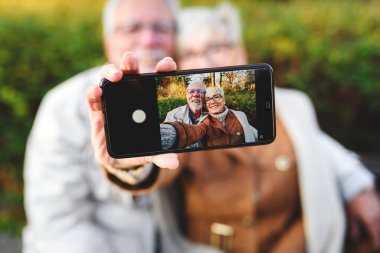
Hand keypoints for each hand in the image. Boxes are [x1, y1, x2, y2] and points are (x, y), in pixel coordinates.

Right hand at [86, 52, 178, 169]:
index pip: (156, 80)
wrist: (117, 159)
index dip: (162, 69)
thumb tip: (174, 162)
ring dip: (110, 71)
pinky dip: (93, 92)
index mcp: (148, 100)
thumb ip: (160, 155)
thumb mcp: (149, 152)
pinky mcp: (97, 110)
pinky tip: (96, 91)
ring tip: (116, 75)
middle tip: (130, 59)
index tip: (168, 64)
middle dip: (130, 63)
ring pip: (110, 79)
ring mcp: (112, 100)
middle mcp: (130, 95)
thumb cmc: (137, 148)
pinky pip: (93, 98)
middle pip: (130, 73)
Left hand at [348, 189, 379, 249]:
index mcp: (370, 221)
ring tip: (375, 231)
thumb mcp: (351, 216)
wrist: (357, 188)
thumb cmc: (352, 202)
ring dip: (378, 229)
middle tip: (376, 240)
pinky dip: (379, 221)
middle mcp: (377, 217)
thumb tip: (355, 237)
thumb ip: (354, 227)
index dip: (375, 241)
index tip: (374, 245)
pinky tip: (376, 221)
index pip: (375, 235)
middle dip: (378, 236)